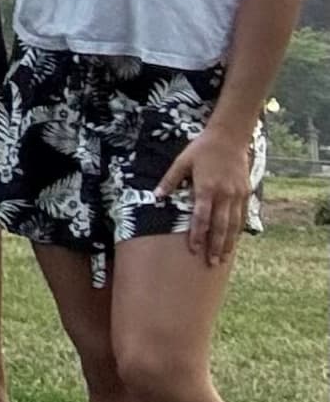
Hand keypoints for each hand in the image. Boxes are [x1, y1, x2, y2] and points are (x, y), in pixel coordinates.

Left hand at [163, 125, 257, 265]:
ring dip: (228, 242)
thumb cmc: (202, 149)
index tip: (193, 249)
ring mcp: (237, 194)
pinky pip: (242, 215)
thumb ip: (169, 181)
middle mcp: (224, 194)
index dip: (197, 235)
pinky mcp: (245, 192)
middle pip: (220, 226)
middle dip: (216, 246)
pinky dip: (238, 229)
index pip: (201, 217)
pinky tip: (234, 240)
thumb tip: (155, 196)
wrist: (229, 138)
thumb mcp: (181, 162)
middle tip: (211, 263)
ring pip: (234, 224)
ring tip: (223, 258)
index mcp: (206, 188)